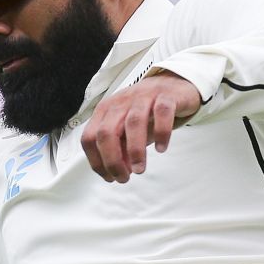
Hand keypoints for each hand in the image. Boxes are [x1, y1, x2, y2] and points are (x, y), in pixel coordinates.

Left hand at [81, 71, 200, 182]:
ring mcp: (143, 96)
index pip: (90, 137)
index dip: (96, 161)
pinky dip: (161, 132)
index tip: (109, 177)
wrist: (173, 85)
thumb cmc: (146, 111)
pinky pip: (162, 113)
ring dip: (135, 150)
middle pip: (107, 132)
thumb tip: (116, 173)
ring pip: (133, 122)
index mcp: (105, 111)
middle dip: (112, 160)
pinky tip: (161, 148)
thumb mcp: (127, 130)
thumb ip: (119, 149)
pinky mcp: (166, 96)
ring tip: (140, 169)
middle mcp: (121, 102)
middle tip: (124, 178)